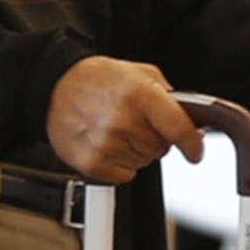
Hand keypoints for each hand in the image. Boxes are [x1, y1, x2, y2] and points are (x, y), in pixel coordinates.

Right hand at [46, 57, 205, 182]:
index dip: (192, 143)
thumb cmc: (96, 79)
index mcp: (139, 95)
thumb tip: (192, 125)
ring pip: (143, 162)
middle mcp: (123, 121)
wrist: (53, 87)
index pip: (178, 128)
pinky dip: (120, 163)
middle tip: (135, 123)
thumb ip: (169, 97)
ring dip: (136, 151)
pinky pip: (124, 175)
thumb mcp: (139, 73)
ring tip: (116, 130)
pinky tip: (106, 143)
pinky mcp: (92, 163)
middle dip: (155, 139)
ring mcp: (106, 144)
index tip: (195, 151)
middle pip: (161, 149)